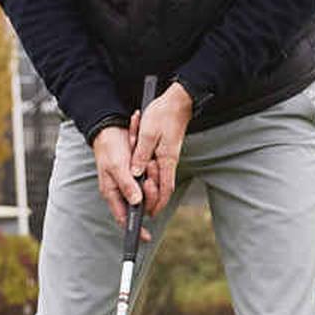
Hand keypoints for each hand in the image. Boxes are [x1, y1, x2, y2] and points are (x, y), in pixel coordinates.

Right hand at [92, 122, 145, 221]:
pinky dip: (152, 171)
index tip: (146, 237)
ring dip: (153, 179)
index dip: (134, 229)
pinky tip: (150, 160)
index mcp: (113, 192)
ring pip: (149, 191)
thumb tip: (137, 202)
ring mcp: (131, 182)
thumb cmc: (109, 147)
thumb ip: (126, 185)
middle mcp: (122, 190)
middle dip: (150, 194)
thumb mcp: (117, 166)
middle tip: (150, 180)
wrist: (111, 128)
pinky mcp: (139, 173)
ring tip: (150, 164)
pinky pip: (151, 178)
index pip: (123, 217)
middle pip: (142, 204)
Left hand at [130, 81, 193, 214]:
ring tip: (139, 187)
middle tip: (140, 205)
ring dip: (148, 183)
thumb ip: (141, 155)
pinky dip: (148, 170)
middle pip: (163, 187)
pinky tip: (141, 168)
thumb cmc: (164, 114)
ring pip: (159, 177)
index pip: (165, 189)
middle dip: (152, 198)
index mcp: (167, 159)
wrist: (178, 100)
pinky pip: (157, 166)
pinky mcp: (165, 150)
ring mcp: (168, 156)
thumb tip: (136, 174)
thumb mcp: (148, 135)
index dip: (158, 203)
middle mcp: (169, 161)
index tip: (150, 214)